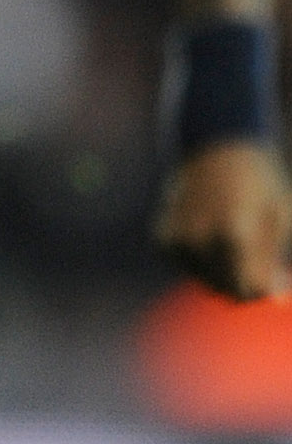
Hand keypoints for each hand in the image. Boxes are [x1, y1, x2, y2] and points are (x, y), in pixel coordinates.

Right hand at [155, 140, 291, 300]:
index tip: (276, 279)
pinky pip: (188, 266)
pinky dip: (202, 258)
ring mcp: (178, 239)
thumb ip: (274, 260)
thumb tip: (274, 299)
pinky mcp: (163, 239)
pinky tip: (211, 230)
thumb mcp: (279, 217)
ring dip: (224, 271)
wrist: (219, 144)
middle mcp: (201, 239)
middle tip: (260, 260)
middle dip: (246, 283)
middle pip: (226, 290)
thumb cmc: (260, 180)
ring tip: (234, 234)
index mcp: (235, 232)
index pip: (250, 290)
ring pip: (206, 280)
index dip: (266, 289)